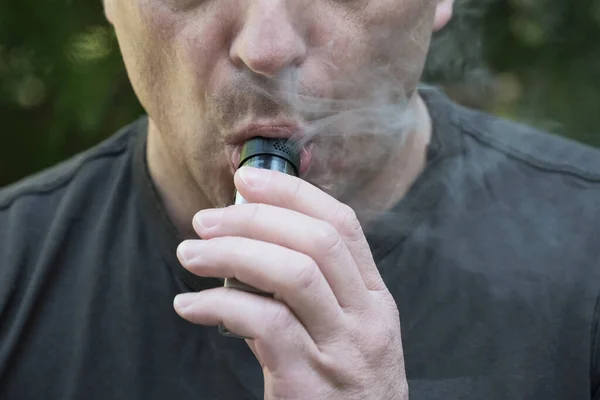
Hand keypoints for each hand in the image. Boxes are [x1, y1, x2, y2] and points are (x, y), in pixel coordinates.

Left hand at [174, 166, 407, 399]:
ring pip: (294, 275)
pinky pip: (264, 325)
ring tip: (191, 253)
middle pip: (317, 241)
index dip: (294, 194)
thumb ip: (309, 293)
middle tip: (206, 220)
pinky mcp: (308, 381)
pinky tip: (190, 306)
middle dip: (256, 219)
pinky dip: (219, 306)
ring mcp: (340, 350)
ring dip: (234, 253)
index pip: (343, 225)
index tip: (249, 180)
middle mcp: (366, 318)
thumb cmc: (341, 387)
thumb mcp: (344, 334)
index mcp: (374, 298)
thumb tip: (247, 246)